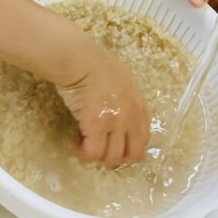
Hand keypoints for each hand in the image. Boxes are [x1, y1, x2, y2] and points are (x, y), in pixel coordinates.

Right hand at [55, 44, 148, 166]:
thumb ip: (126, 103)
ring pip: (110, 158)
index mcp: (139, 106)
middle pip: (130, 155)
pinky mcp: (96, 125)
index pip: (143, 141)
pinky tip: (75, 143)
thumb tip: (119, 122)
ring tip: (84, 145)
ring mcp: (115, 122)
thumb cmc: (96, 65)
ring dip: (97, 156)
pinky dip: (83, 153)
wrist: (80, 59)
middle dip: (114, 158)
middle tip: (99, 150)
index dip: (128, 149)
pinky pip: (92, 152)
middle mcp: (131, 117)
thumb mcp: (122, 83)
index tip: (113, 147)